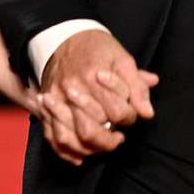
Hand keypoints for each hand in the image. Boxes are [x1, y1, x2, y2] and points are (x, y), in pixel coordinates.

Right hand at [35, 30, 158, 165]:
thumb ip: (137, 86)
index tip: (130, 116)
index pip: (117, 113)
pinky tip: (80, 156)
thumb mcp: (123, 59)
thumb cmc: (97, 48)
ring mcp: (56, 101)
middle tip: (117, 137)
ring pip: (71, 138)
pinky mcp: (46, 107)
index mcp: (93, 77)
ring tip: (103, 145)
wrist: (63, 37)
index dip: (128, 118)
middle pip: (91, 130)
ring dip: (90, 148)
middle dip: (109, 139)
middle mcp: (72, 91)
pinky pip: (53, 136)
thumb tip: (147, 113)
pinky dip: (66, 151)